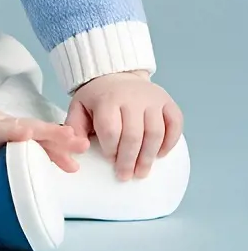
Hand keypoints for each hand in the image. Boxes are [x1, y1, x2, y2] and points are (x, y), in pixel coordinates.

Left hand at [65, 71, 183, 180]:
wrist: (117, 74)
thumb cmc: (98, 98)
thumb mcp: (79, 107)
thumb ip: (75, 127)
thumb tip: (79, 147)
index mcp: (107, 98)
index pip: (111, 129)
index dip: (110, 149)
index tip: (109, 160)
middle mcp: (132, 97)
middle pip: (134, 134)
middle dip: (129, 160)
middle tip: (126, 176)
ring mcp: (152, 99)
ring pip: (155, 133)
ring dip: (149, 156)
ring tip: (141, 172)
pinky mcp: (167, 101)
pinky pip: (175, 123)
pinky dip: (171, 141)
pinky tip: (161, 154)